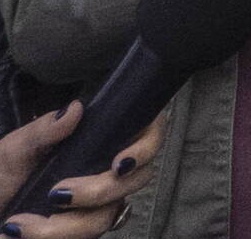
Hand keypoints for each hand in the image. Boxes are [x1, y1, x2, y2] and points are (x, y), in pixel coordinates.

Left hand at [0, 104, 161, 236]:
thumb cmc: (2, 175)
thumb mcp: (15, 149)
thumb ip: (43, 130)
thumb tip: (74, 110)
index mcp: (100, 142)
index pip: (148, 134)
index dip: (146, 147)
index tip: (119, 163)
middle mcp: (107, 172)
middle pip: (135, 181)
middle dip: (98, 191)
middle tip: (57, 193)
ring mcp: (98, 205)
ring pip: (107, 217)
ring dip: (65, 226)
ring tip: (21, 225)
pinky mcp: (82, 231)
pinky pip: (89, 237)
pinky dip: (57, 237)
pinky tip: (24, 231)